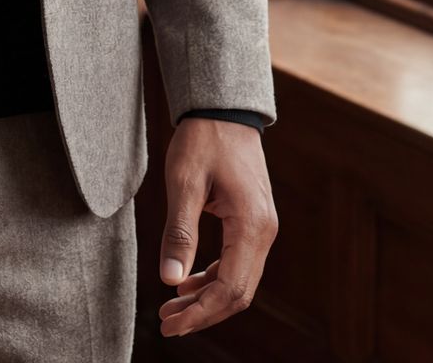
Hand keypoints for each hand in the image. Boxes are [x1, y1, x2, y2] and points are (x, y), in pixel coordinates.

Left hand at [157, 116, 277, 336]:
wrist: (223, 108)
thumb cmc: (203, 139)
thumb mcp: (184, 182)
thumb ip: (179, 232)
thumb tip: (170, 280)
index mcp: (251, 225)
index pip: (230, 288)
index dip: (201, 312)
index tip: (171, 324)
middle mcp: (264, 232)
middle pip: (238, 292)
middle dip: (203, 313)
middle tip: (167, 324)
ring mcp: (262, 228)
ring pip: (239, 280)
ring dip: (207, 298)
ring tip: (172, 308)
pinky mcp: (253, 222)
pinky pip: (237, 262)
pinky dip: (213, 278)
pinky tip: (187, 282)